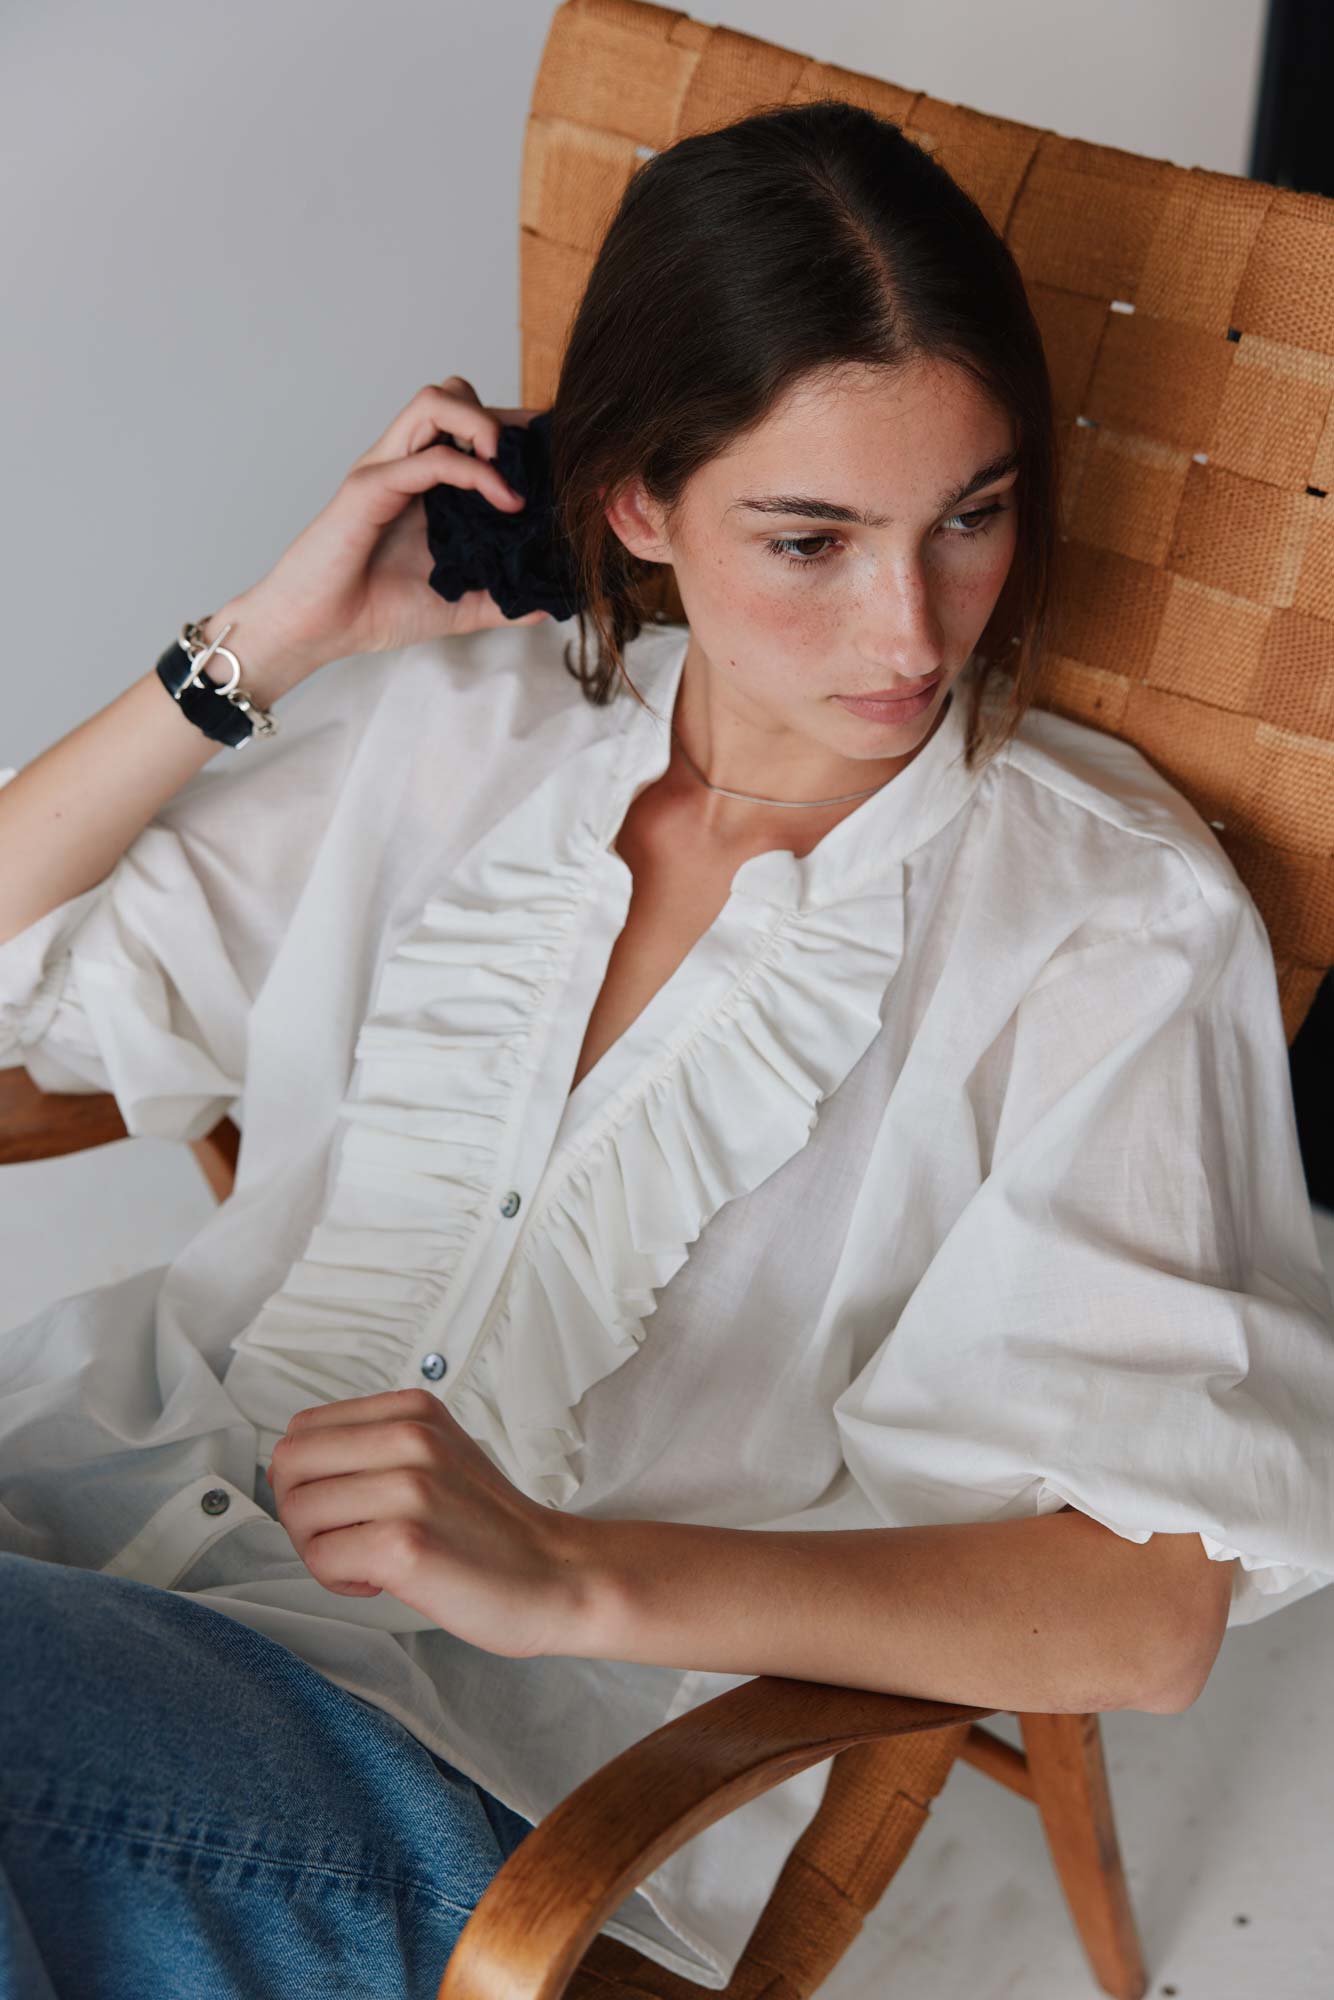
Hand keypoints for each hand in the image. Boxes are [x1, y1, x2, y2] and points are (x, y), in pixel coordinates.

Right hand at [235, 375, 551, 673]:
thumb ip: (499, 600)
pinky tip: (504, 501)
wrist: (314, 631)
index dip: (516, 431)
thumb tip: (547, 602)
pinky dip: (474, 471)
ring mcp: (385, 470)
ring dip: (483, 422)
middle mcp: (405, 464)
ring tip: (513, 467)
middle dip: (503, 414)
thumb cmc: (372, 611)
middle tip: (538, 459)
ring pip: (434, 402)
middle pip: (453, 394)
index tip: (556, 459)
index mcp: (424, 483)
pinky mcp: (369, 488)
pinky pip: (428, 458)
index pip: (471, 426)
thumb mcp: (456, 608)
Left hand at [266, 1387, 585, 1658]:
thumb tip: (291, 1467)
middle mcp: (410, 1437)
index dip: (306, 1477)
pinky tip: (382, 1580)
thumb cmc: (491, 1529)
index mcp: (413, 1410)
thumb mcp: (437, 1456)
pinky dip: (339, 1580)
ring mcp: (409, 1488)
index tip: (342, 1506)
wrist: (556, 1575)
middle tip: (340, 1537)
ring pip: (298, 1513)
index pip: (303, 1428)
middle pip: (289, 1463)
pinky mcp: (404, 1543)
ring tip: (368, 1560)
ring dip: (319, 1550)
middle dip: (298, 1510)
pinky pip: (322, 1559)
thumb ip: (374, 1447)